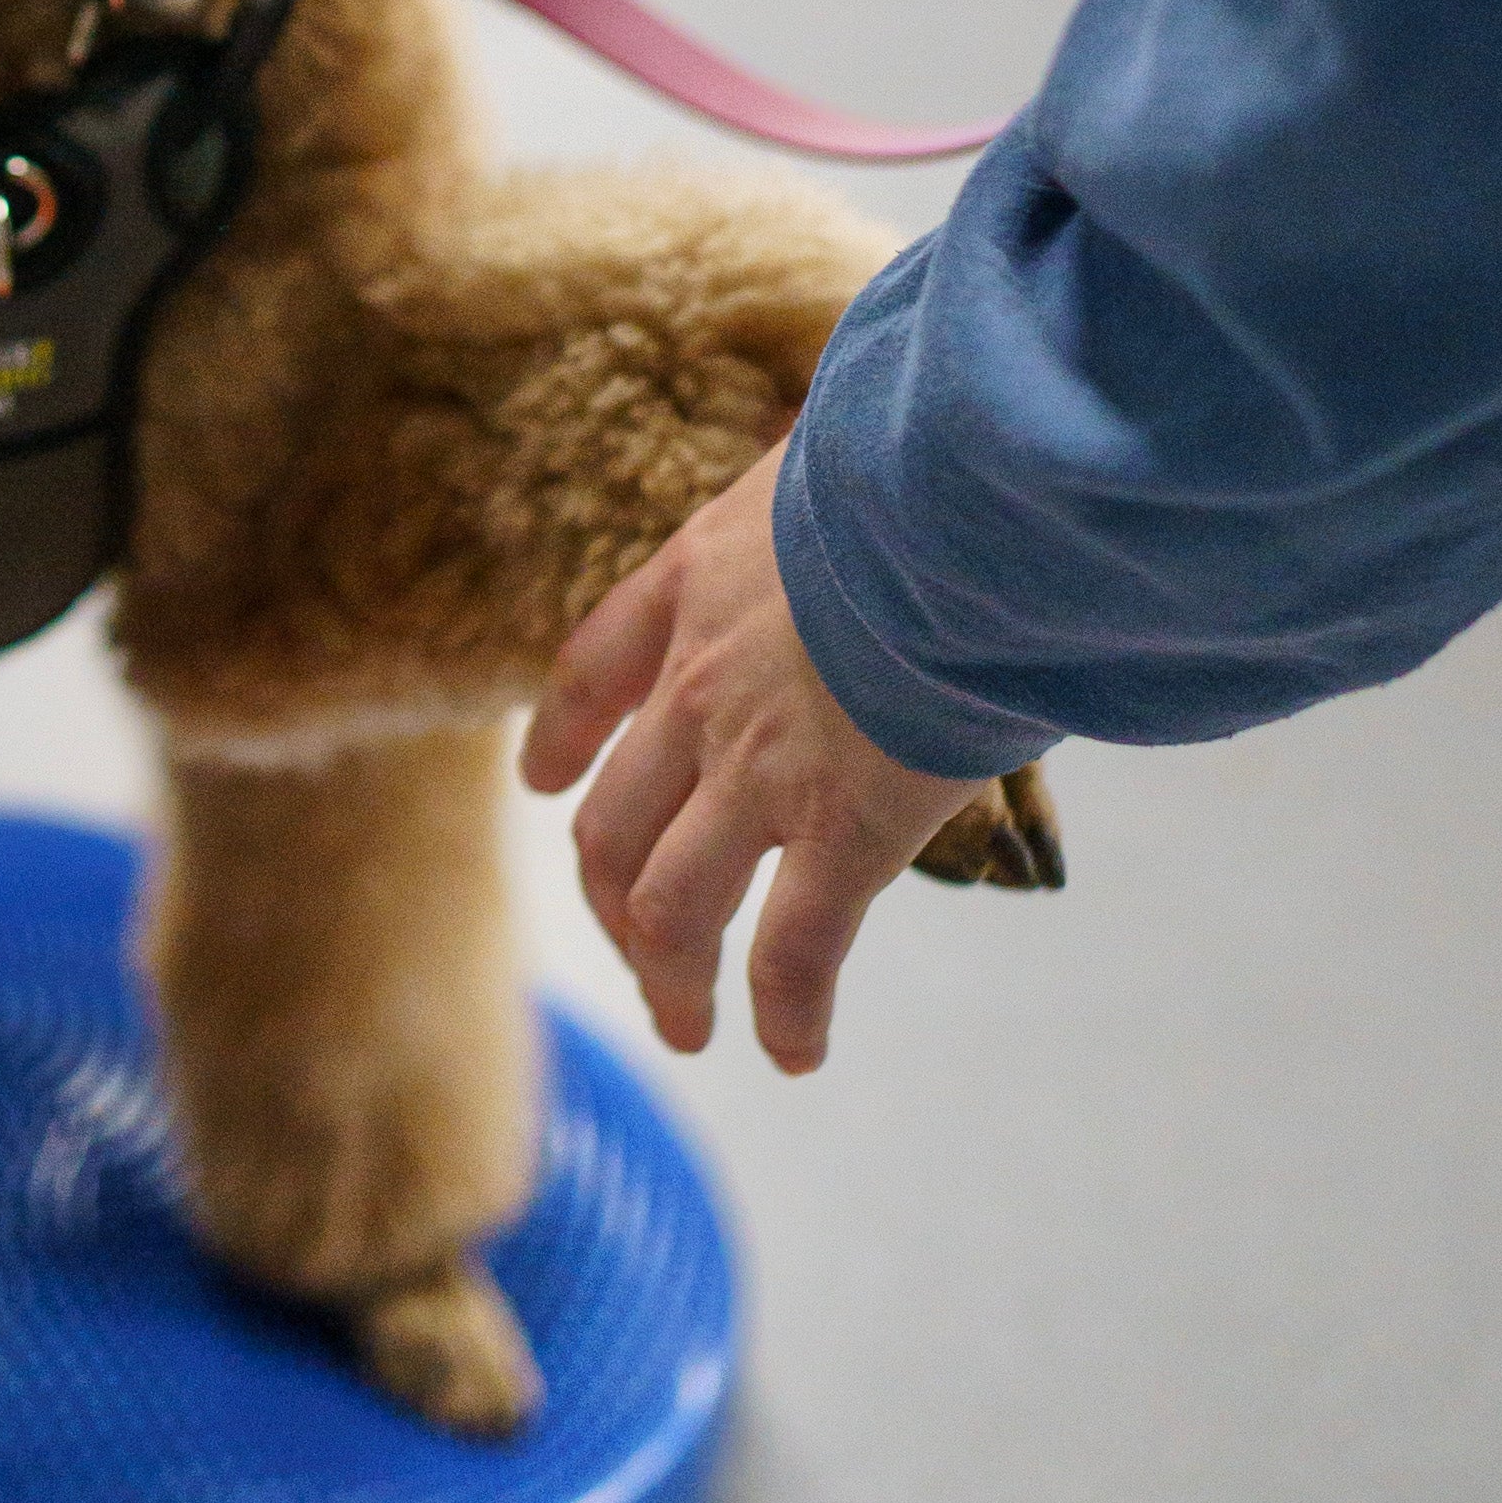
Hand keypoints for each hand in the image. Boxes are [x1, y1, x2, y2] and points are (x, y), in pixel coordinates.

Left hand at [520, 436, 981, 1071]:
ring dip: (674, 978)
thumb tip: (881, 469)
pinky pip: (791, 952)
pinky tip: (795, 1050)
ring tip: (693, 1025)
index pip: (592, 672)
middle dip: (615, 907)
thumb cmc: (925, 456)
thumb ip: (838, 487)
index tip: (544, 785)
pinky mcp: (841, 831)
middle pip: (612, 826)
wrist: (957, 496)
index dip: (560, 741)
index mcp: (694, 586)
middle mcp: (702, 691)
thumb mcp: (841, 452)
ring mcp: (760, 770)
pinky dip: (785, 1013)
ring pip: (672, 906)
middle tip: (646, 960)